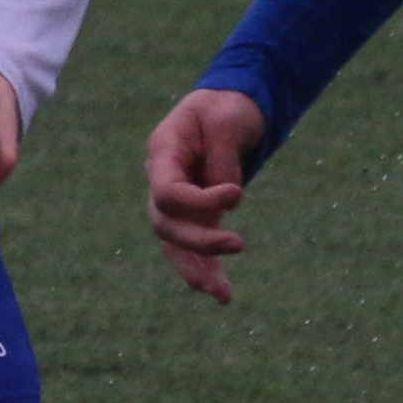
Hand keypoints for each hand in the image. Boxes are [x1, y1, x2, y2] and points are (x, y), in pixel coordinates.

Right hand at [145, 87, 266, 302]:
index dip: (199, 201)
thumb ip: (223, 161)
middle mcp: (162, 181)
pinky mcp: (196, 215)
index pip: (167, 192)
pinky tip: (223, 294)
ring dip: (197, 272)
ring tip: (223, 295)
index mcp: (163, 153)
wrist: (232, 107)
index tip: (238, 193)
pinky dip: (207, 271)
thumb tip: (227, 208)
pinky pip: (194, 249)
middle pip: (166, 225)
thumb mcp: (227, 119)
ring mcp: (177, 201)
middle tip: (239, 244)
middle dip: (199, 243)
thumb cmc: (227, 107)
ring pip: (175, 246)